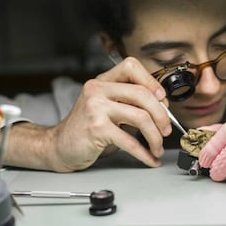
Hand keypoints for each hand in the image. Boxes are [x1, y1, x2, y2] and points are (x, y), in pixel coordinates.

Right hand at [49, 57, 171, 170]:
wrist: (59, 146)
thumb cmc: (88, 128)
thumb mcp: (109, 108)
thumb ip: (132, 104)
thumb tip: (163, 108)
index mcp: (103, 81)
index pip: (131, 67)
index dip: (151, 81)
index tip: (162, 99)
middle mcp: (98, 90)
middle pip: (143, 94)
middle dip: (162, 115)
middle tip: (166, 130)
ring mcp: (96, 108)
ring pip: (141, 117)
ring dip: (155, 136)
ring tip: (157, 147)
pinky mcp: (96, 128)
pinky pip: (130, 141)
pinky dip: (145, 153)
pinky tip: (150, 158)